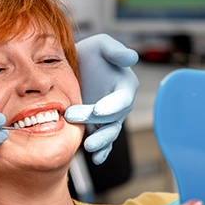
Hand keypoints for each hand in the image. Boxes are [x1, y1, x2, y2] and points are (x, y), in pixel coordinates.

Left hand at [64, 34, 138, 164]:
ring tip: (89, 147)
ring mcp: (109, 119)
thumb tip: (131, 57)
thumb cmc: (90, 54)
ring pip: (109, 133)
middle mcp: (119, 105)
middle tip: (73, 117)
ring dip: (101, 142)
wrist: (74, 68)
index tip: (98, 110)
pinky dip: (102, 152)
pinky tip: (96, 159)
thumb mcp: (101, 45)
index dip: (112, 106)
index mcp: (124, 86)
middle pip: (113, 119)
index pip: (122, 99)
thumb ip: (115, 51)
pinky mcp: (97, 127)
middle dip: (96, 122)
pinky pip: (103, 142)